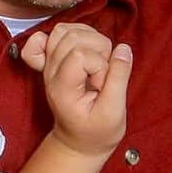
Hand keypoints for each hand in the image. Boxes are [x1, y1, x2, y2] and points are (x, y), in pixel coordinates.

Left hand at [22, 22, 131, 159]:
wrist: (78, 142)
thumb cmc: (96, 133)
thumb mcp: (114, 112)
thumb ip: (118, 79)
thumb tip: (123, 49)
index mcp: (62, 88)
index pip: (81, 55)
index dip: (100, 65)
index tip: (103, 86)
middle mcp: (50, 73)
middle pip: (71, 37)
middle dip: (97, 49)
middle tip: (102, 72)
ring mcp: (49, 66)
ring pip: (64, 30)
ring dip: (88, 38)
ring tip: (97, 60)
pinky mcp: (52, 61)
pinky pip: (48, 36)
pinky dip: (67, 34)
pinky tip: (81, 48)